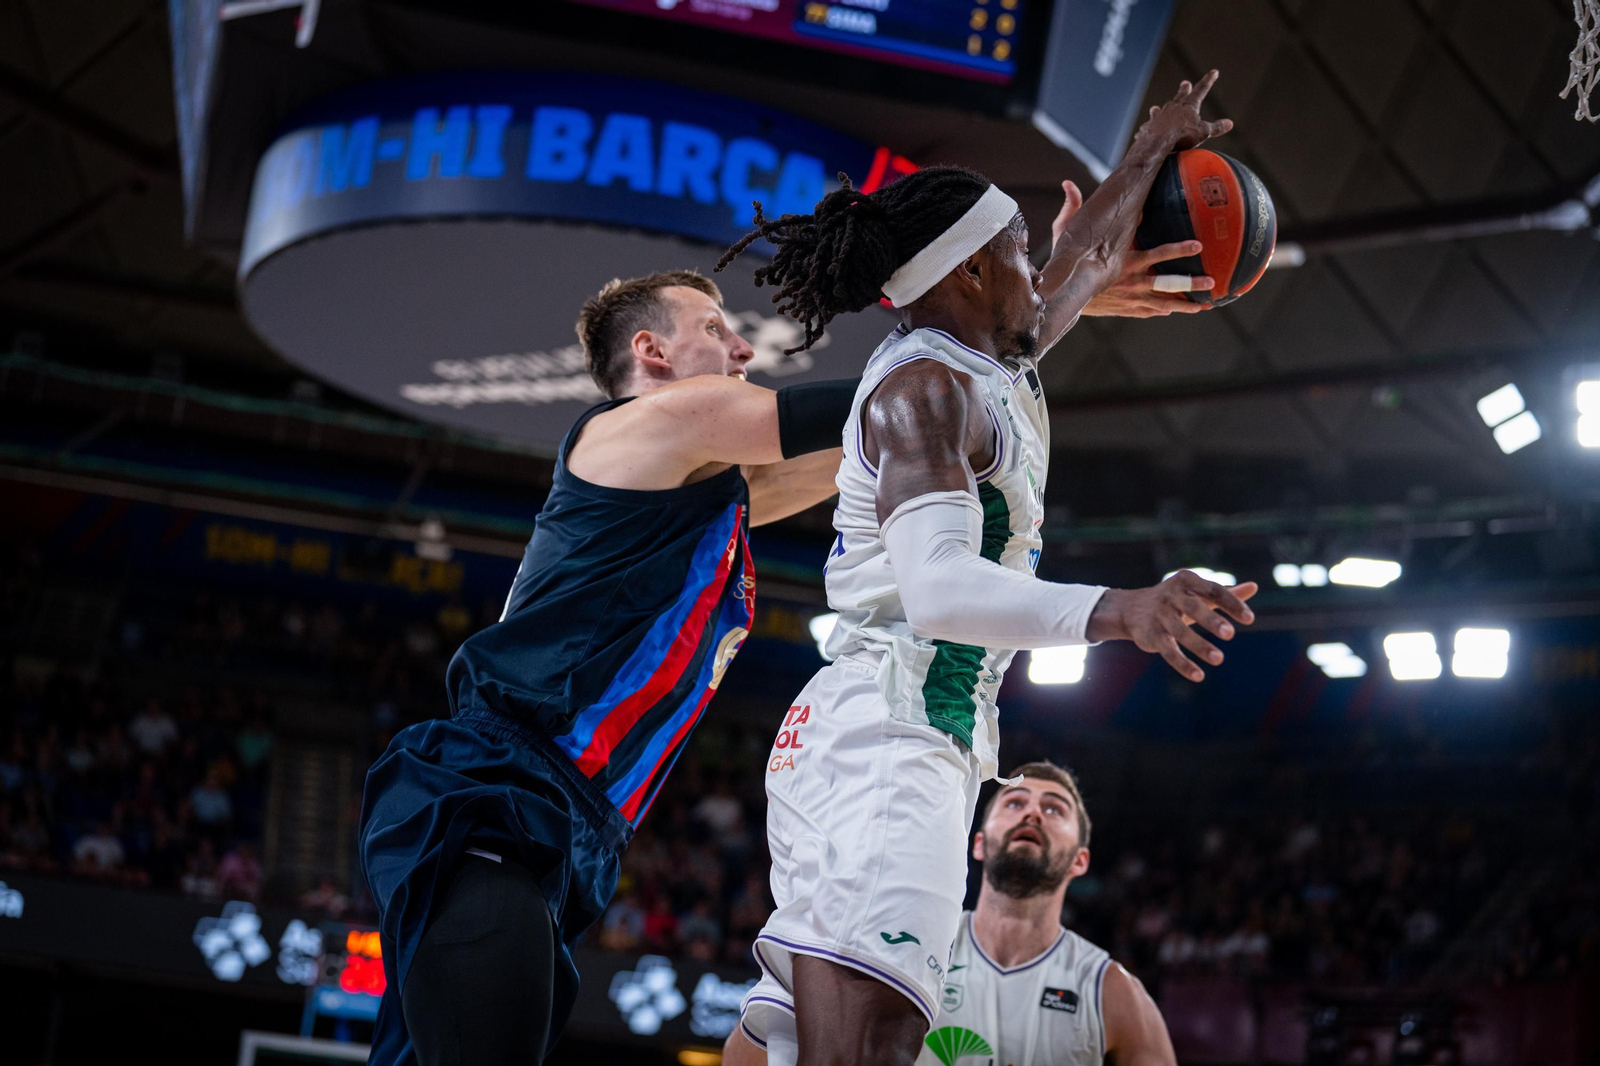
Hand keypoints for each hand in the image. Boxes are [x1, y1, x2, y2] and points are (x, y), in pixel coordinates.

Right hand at [1050, 181, 1214, 316]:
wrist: (1059, 297)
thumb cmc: (1063, 262)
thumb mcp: (1065, 234)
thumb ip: (1072, 208)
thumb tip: (1069, 184)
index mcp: (1124, 262)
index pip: (1157, 254)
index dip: (1178, 250)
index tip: (1199, 245)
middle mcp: (1131, 282)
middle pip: (1167, 283)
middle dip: (1190, 283)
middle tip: (1212, 281)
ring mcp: (1129, 299)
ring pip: (1162, 302)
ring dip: (1184, 304)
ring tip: (1205, 305)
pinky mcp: (1123, 309)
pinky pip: (1147, 311)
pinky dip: (1162, 311)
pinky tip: (1177, 310)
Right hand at [1086, 571, 1257, 681]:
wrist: (1132, 608)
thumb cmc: (1175, 600)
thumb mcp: (1198, 593)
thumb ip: (1225, 593)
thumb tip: (1254, 587)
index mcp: (1187, 581)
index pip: (1212, 590)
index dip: (1231, 604)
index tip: (1249, 619)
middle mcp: (1171, 596)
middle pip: (1193, 607)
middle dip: (1211, 620)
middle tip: (1230, 634)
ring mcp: (1159, 615)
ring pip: (1180, 631)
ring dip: (1199, 645)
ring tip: (1219, 659)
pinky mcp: (1151, 635)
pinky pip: (1168, 650)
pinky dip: (1182, 664)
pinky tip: (1199, 675)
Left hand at [1133, 70, 1231, 152]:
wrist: (1156, 142)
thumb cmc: (1181, 136)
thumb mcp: (1203, 132)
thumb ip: (1216, 127)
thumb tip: (1230, 123)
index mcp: (1189, 105)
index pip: (1202, 89)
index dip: (1208, 80)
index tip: (1214, 72)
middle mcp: (1173, 107)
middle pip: (1180, 96)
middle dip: (1184, 89)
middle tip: (1185, 83)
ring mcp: (1159, 115)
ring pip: (1162, 109)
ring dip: (1162, 108)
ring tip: (1157, 107)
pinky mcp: (1149, 126)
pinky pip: (1149, 125)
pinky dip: (1149, 126)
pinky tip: (1145, 128)